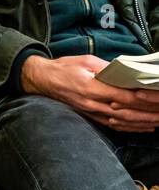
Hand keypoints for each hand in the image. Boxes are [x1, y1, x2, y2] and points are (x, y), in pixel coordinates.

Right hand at [22, 54, 158, 131]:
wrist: (41, 80)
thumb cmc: (63, 68)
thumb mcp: (86, 61)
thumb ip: (108, 68)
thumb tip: (129, 73)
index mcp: (92, 88)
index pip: (126, 97)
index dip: (145, 99)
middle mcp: (93, 103)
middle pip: (128, 112)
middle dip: (149, 113)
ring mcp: (91, 112)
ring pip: (123, 121)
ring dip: (143, 122)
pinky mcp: (90, 116)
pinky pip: (114, 125)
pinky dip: (131, 127)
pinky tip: (144, 127)